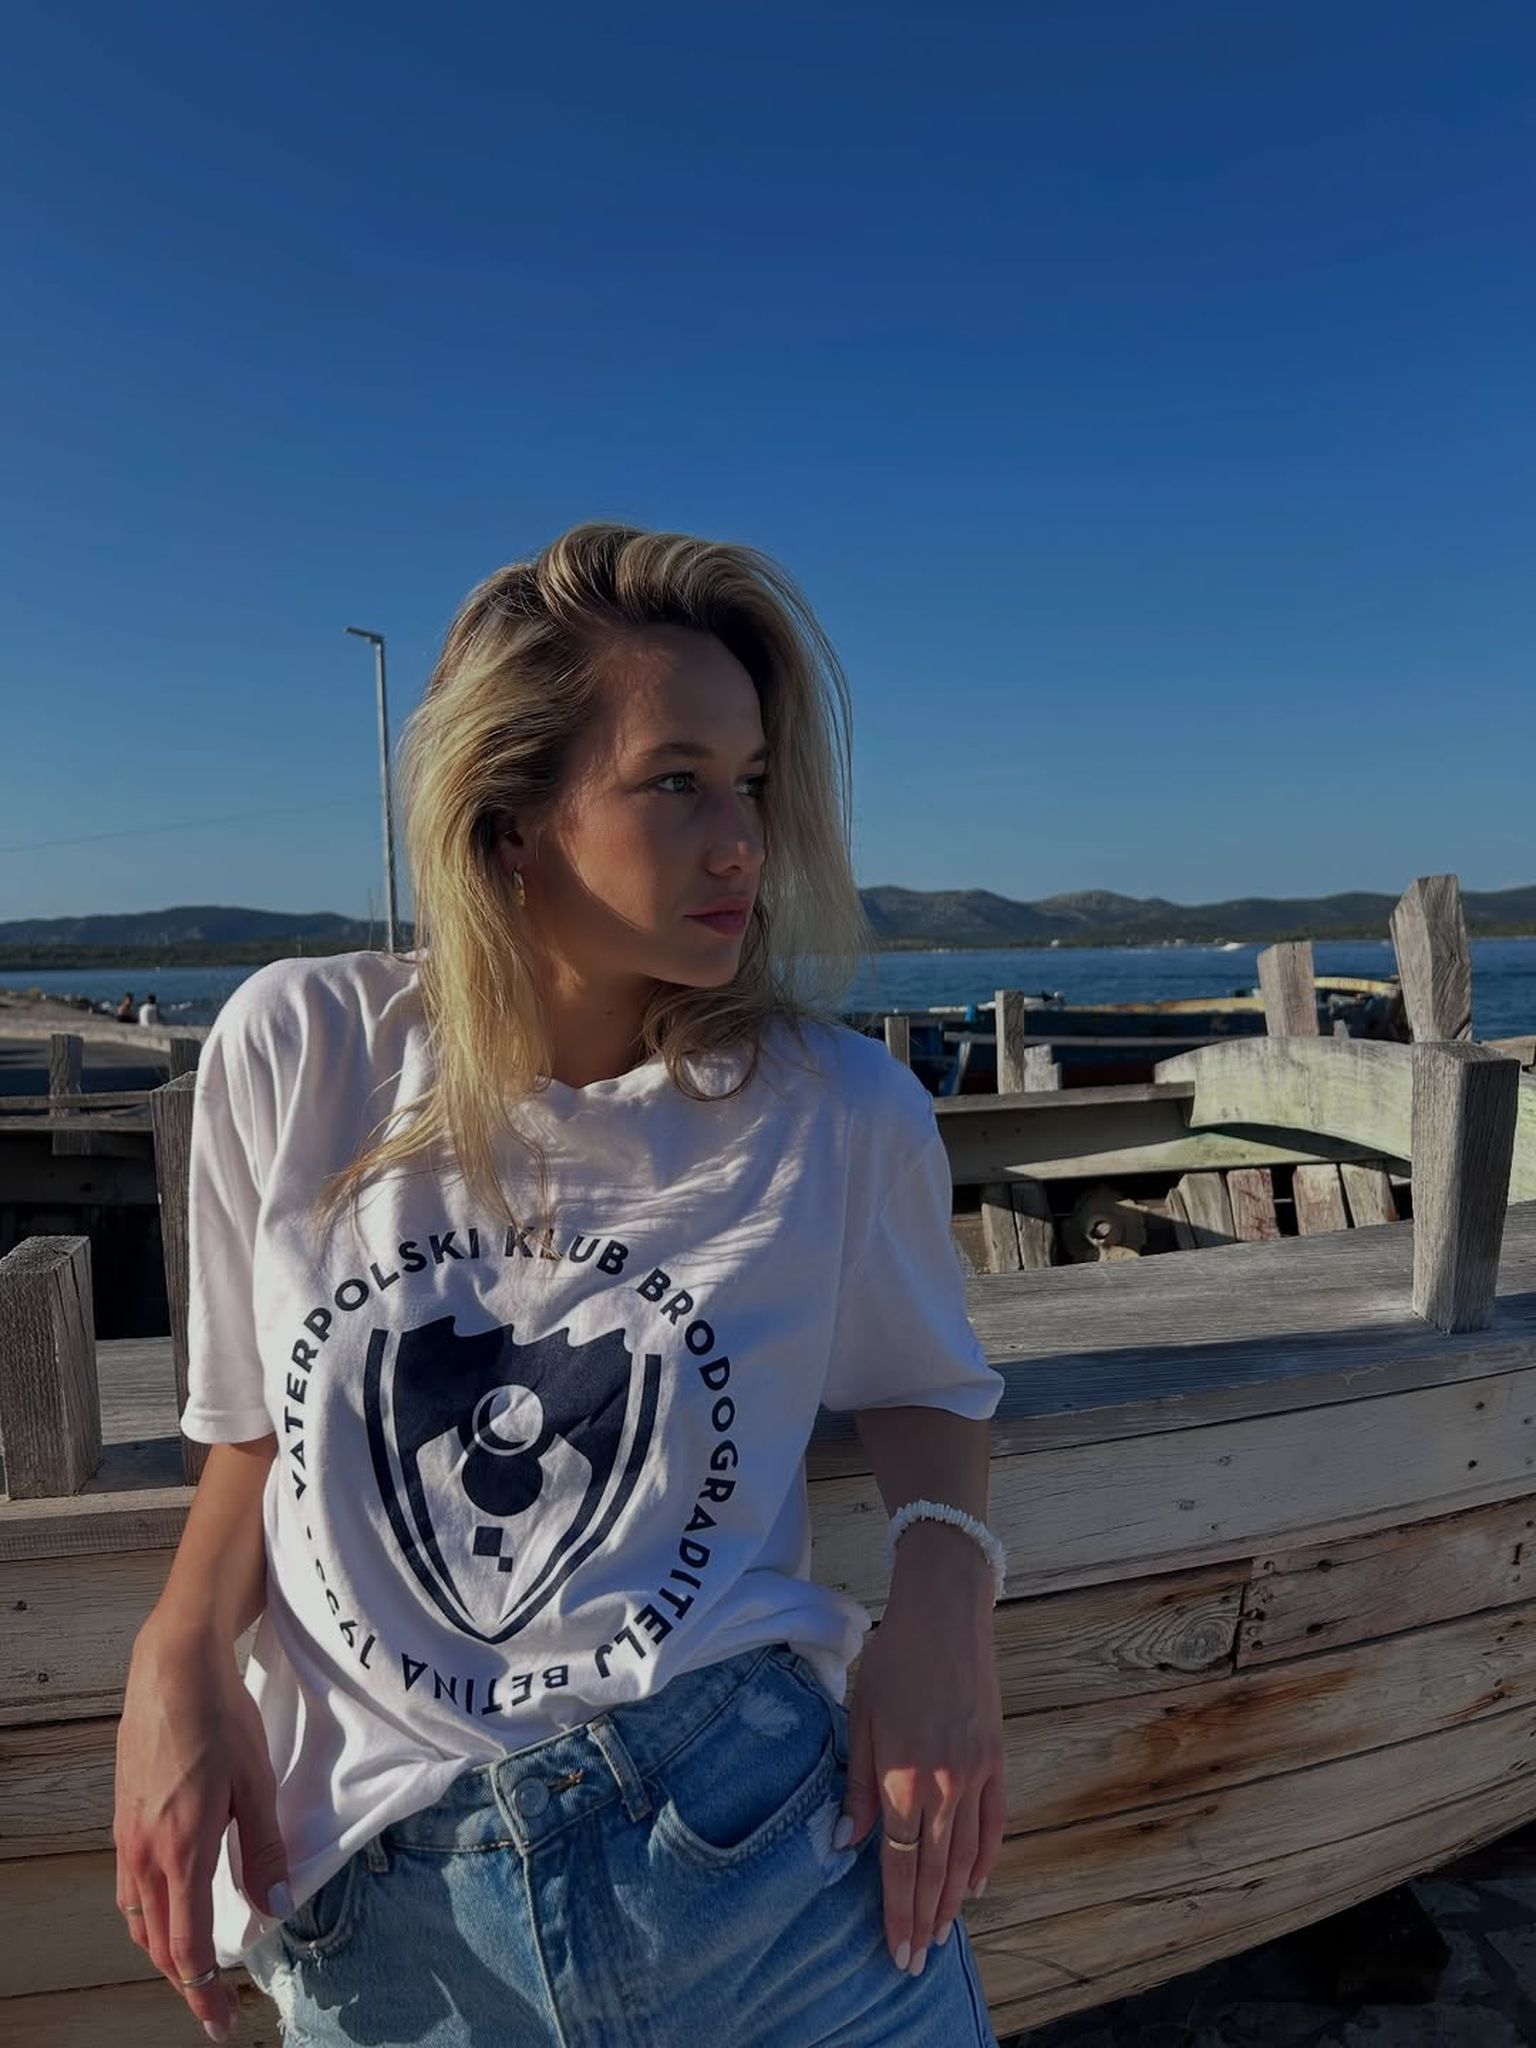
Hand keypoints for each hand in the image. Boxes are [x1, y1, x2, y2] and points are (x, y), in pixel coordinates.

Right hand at [114, 1619, 291, 2042]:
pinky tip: (170, 1908)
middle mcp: (144, 1853)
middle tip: (212, 2007)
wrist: (172, 1668)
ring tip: (193, 1967)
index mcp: (180, 1851)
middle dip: (184, 1981)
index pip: (186, 1946)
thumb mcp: (257, 1783)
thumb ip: (264, 1850)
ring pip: (138, 1918)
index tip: (221, 2022)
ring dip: (164, 1950)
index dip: (204, 1992)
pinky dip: (149, 1915)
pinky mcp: (123, 1818)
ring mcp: (127, 1836)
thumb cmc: (221, 1719)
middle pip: (157, 1942)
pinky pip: (130, 1887)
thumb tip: (273, 1907)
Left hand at [832, 1535, 1004, 1977]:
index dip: (897, 1910)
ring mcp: (975, 1774)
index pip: (900, 1863)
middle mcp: (944, 1785)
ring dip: (952, 1900)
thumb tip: (846, 1844)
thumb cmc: (893, 1662)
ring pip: (965, 1854)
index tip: (895, 1950)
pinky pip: (995, 1823)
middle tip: (915, 1961)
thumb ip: (858, 1787)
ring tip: (940, 1934)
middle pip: (934, 1870)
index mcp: (903, 1777)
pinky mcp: (995, 1760)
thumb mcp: (862, 1719)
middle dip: (923, 1919)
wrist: (944, 1615)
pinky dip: (986, 1859)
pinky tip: (976, 1885)